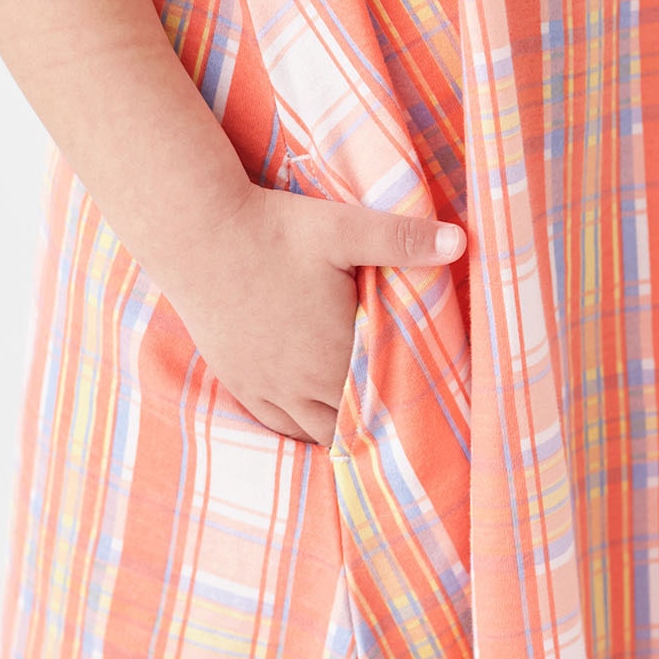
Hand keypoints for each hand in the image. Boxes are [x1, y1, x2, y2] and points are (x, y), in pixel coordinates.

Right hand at [157, 183, 467, 445]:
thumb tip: (462, 240)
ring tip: (362, 430)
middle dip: (374, 428)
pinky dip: (297, 425)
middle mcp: (299, 382)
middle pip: (348, 427)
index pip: (381, 403)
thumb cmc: (272, 230)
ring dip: (336, 430)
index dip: (406, 413)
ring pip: (310, 430)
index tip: (429, 421)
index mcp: (334, 354)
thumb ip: (403, 239)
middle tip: (402, 430)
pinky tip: (310, 420)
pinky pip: (273, 421)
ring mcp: (263, 385)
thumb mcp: (343, 228)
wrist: (195, 233)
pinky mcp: (235, 377)